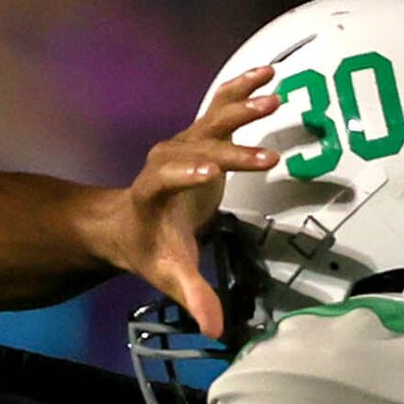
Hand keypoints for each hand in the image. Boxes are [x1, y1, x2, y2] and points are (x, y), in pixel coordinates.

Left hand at [100, 67, 281, 338]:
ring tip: (273, 98)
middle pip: (197, 149)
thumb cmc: (150, 250)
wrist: (129, 223)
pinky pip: (220, 107)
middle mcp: (165, 161)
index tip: (210, 173)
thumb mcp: (169, 274)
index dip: (184, 174)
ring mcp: (183, 143)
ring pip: (210, 120)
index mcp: (152, 193)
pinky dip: (242, 90)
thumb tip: (215, 329)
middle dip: (230, 153)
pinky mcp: (199, 135)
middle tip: (266, 159)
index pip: (164, 179)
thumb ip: (193, 296)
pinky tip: (268, 74)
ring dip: (240, 109)